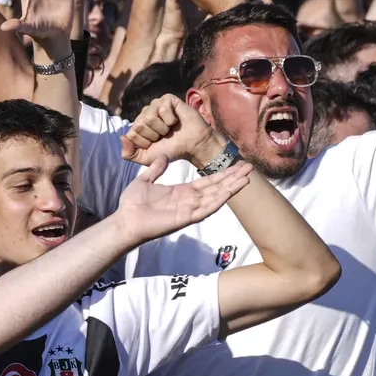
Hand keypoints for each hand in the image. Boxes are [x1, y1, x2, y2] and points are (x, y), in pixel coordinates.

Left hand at [114, 155, 251, 245]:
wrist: (125, 219)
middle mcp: (190, 200)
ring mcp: (189, 210)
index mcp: (182, 192)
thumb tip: (163, 156)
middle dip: (233, 178)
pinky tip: (228, 193)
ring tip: (246, 178)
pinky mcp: (185, 218)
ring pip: (215, 197)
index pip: (207, 181)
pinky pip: (204, 209)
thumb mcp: (145, 181)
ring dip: (230, 188)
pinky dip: (217, 201)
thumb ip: (156, 169)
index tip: (236, 165)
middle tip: (250, 168)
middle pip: (217, 187)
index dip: (222, 174)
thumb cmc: (133, 204)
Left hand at [121, 93, 226, 167]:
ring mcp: (156, 105)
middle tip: (165, 135)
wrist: (192, 146)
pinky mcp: (167, 99)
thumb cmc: (171, 150)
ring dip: (162, 128)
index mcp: (139, 126)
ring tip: (170, 128)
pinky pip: (162, 108)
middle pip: (139, 124)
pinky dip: (170, 118)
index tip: (156, 143)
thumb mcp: (147, 158)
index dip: (145, 142)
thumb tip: (121, 137)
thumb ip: (130, 154)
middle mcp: (145, 114)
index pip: (132, 133)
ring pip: (149, 117)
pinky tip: (175, 120)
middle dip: (154, 135)